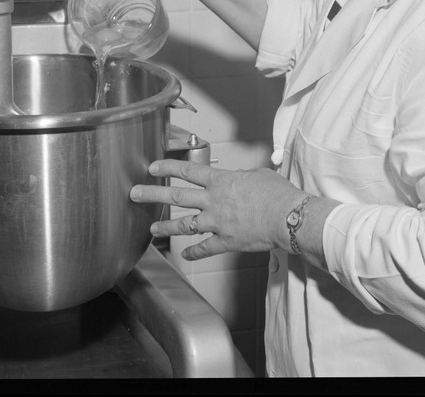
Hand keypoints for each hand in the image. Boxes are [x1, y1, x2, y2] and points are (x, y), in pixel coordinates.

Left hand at [130, 159, 306, 260]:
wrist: (288, 218)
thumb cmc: (278, 194)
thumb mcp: (258, 175)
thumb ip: (242, 178)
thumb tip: (238, 179)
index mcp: (221, 182)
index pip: (187, 171)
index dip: (167, 168)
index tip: (152, 168)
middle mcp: (214, 201)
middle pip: (177, 196)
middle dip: (153, 194)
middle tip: (135, 193)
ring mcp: (217, 223)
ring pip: (185, 225)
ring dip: (165, 227)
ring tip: (151, 229)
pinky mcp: (226, 242)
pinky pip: (205, 249)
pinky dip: (194, 253)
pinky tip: (185, 256)